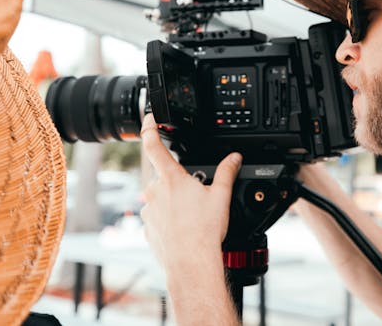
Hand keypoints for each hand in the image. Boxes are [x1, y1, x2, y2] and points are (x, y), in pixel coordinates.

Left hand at [140, 113, 241, 269]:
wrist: (191, 262)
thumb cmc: (204, 230)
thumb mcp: (221, 196)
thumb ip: (227, 172)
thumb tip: (234, 158)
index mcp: (172, 178)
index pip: (154, 145)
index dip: (150, 128)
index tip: (150, 118)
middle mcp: (155, 192)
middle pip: (164, 177)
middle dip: (178, 183)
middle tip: (196, 197)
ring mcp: (149, 211)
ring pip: (160, 199)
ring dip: (173, 203)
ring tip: (192, 218)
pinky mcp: (147, 228)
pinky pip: (157, 219)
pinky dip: (168, 221)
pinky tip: (184, 230)